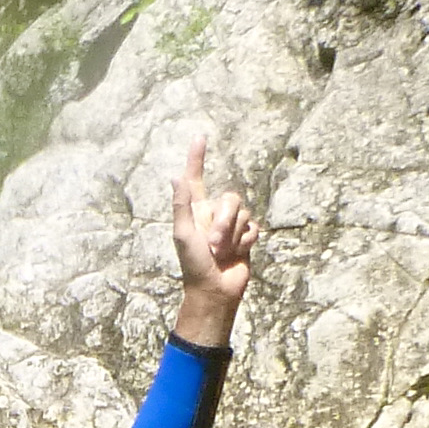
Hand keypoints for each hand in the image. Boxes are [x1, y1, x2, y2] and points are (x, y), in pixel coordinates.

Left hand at [169, 136, 258, 350]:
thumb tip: (175, 176)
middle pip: (230, 199)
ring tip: (221, 253)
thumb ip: (182, 205)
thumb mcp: (183, 234)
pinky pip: (253, 228)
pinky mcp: (246, 237)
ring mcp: (231, 226)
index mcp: (195, 211)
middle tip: (212, 245)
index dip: (197, 158)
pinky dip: (245, 242)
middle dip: (224, 222)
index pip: (196, 178)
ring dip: (233, 236)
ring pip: (243, 214)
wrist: (215, 290)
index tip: (200, 137)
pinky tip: (237, 254)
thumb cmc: (193, 264)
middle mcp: (213, 215)